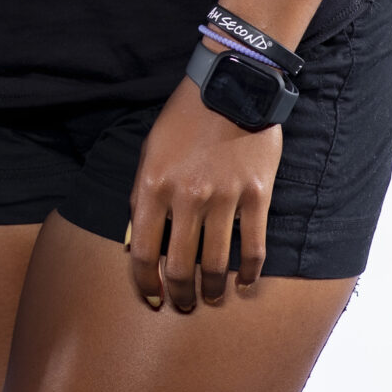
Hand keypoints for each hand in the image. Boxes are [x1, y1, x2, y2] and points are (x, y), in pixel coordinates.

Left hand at [127, 51, 282, 311]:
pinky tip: (245, 283)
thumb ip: (141, 197)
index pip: (142, 252)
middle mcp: (186, 197)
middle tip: (184, 306)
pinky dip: (249, 273)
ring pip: (216, 264)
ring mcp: (224, 198)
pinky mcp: (256, 195)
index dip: (146, 283)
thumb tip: (135, 241)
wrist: (230, 85)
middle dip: (179, 295)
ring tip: (212, 298)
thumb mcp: (149, 152)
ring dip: (212, 290)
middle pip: (180, 266)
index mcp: (152, 186)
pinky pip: (253, 247)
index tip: (152, 299)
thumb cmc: (183, 119)